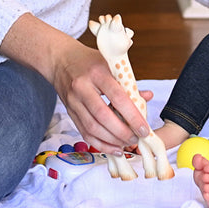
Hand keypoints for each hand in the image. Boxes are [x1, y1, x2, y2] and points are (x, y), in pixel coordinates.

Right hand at [0, 13, 150, 152]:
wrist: (60, 60)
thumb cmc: (89, 61)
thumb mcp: (110, 64)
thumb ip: (127, 82)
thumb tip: (147, 97)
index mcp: (97, 73)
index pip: (117, 97)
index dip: (132, 115)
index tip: (144, 128)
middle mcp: (83, 88)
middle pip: (103, 116)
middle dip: (122, 132)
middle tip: (136, 138)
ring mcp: (74, 102)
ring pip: (92, 128)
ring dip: (111, 140)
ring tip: (127, 143)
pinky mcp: (70, 112)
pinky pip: (84, 133)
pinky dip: (99, 143)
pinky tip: (113, 147)